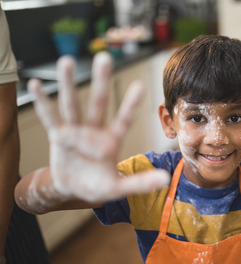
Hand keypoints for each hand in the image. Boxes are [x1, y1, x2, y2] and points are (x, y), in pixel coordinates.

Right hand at [28, 52, 168, 202]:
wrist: (73, 189)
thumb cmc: (99, 186)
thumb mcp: (119, 188)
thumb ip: (139, 183)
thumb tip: (166, 180)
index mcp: (112, 141)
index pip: (124, 120)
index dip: (130, 105)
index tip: (140, 86)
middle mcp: (95, 131)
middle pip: (98, 103)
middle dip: (100, 81)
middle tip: (105, 57)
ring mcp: (76, 131)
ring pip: (72, 105)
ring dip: (69, 84)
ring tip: (67, 61)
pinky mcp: (58, 136)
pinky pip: (50, 117)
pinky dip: (42, 103)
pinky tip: (35, 85)